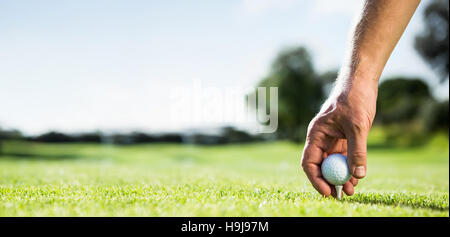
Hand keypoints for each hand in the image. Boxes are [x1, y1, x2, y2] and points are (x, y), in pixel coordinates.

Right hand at [301, 82, 376, 197]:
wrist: (361, 82)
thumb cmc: (355, 98)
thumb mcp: (357, 125)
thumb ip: (358, 150)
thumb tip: (358, 175)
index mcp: (316, 134)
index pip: (310, 162)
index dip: (316, 179)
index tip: (328, 191)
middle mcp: (321, 138)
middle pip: (320, 165)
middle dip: (328, 181)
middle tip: (339, 195)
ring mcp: (333, 139)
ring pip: (333, 164)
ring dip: (340, 177)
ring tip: (351, 191)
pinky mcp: (344, 138)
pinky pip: (344, 158)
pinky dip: (350, 168)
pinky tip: (357, 179)